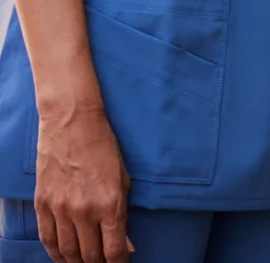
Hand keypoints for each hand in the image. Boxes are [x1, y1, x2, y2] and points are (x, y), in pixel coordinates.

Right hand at [33, 98, 129, 262]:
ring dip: (77, 262)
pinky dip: (55, 253)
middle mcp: (83, 211)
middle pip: (89, 255)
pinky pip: (47, 239)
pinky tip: (63, 257)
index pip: (113, 250)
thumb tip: (123, 245)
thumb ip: (122, 215)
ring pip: (67, 252)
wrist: (72, 125)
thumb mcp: (123, 180)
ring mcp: (60, 209)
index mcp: (109, 204)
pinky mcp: (42, 205)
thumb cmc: (104, 148)